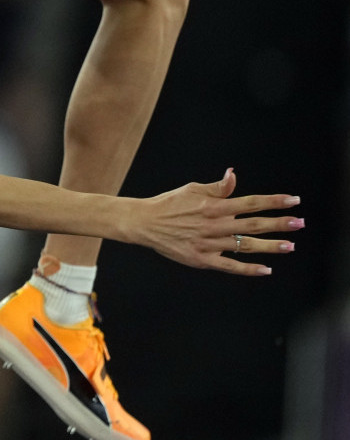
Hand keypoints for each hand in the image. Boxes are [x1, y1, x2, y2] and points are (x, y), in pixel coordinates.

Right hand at [140, 168, 301, 274]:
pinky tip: (266, 269)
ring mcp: (210, 243)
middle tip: (299, 223)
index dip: (273, 201)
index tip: (293, 201)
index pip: (250, 202)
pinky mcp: (202, 259)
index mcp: (214, 205)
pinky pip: (230, 266)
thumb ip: (217, 187)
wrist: (144, 223)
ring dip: (270, 246)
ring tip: (290, 246)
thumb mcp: (192, 189)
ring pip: (246, 246)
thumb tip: (234, 175)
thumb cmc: (169, 204)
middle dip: (279, 224)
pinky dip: (249, 269)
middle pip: (253, 224)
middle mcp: (215, 225)